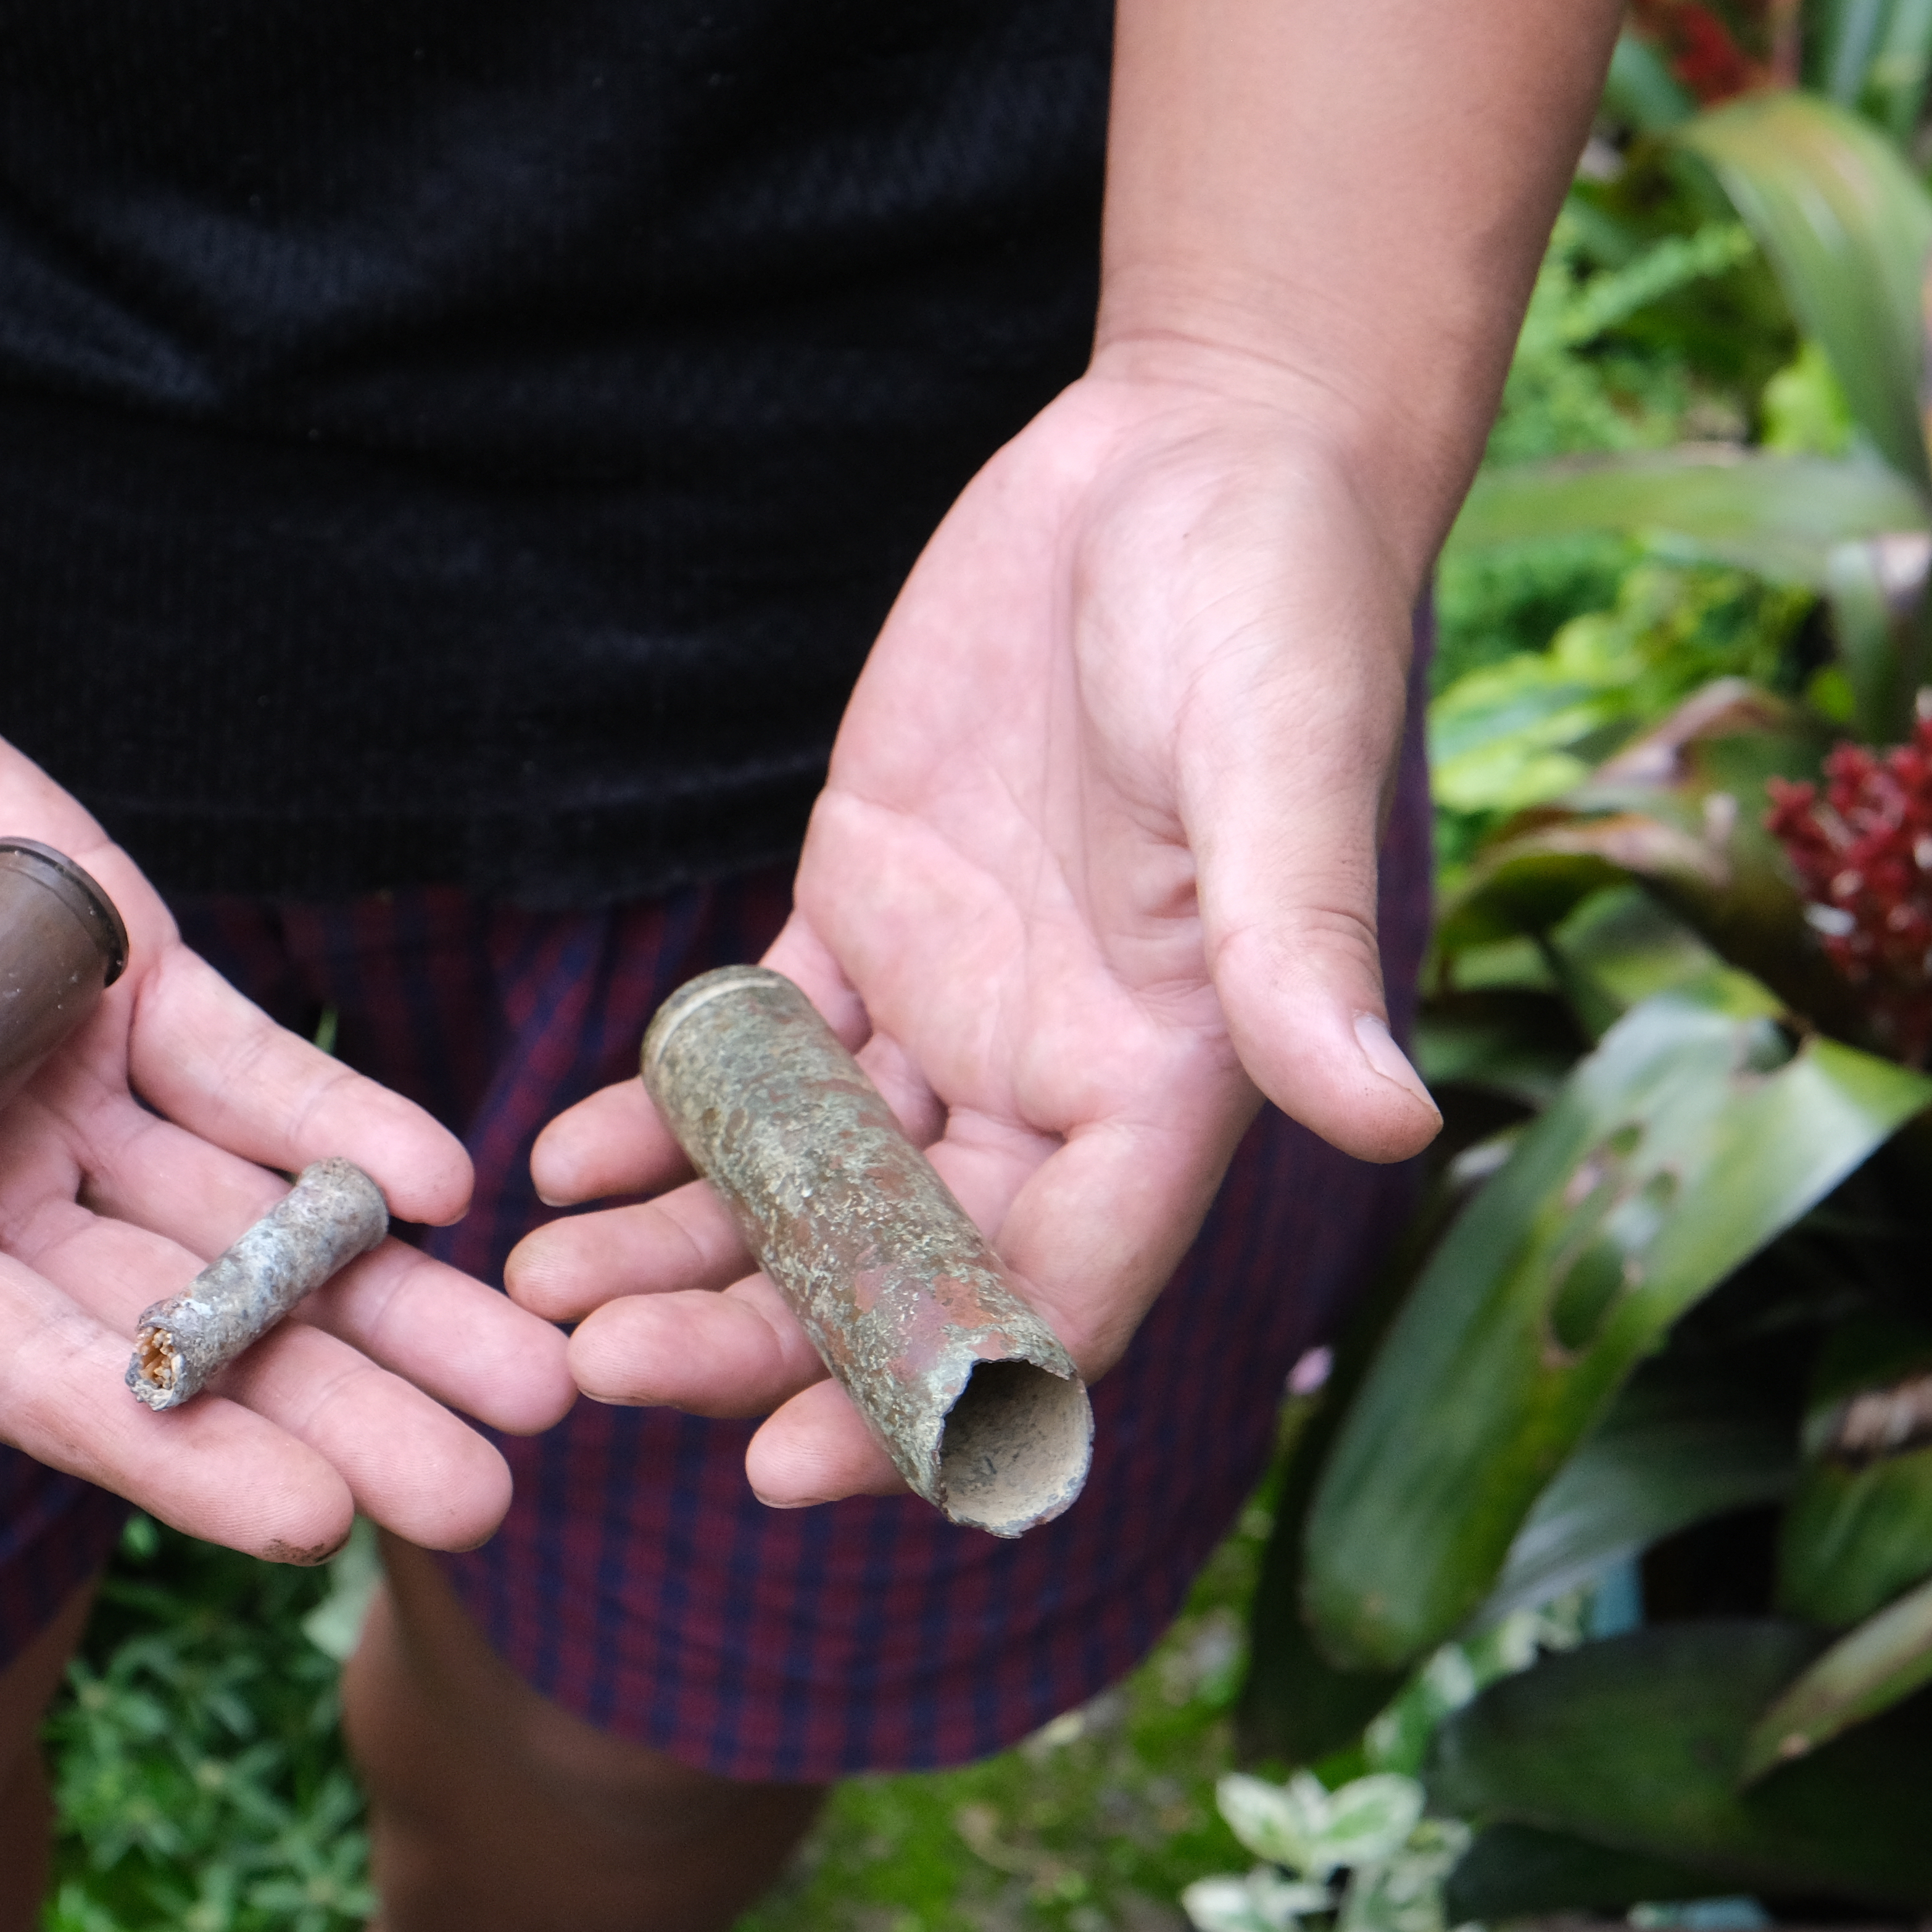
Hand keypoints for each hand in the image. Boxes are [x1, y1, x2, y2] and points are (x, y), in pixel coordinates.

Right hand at [0, 610, 574, 1560]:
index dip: (160, 1442)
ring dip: (382, 1299)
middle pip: (172, 1329)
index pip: (19, 1374)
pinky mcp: (115, 973)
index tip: (303, 1514)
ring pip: (242, 1221)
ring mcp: (57, 1092)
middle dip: (329, 1410)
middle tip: (485, 1494)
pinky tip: (442, 1187)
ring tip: (530, 1378)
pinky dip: (339, 1125)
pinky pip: (246, 1070)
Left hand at [503, 354, 1444, 1506]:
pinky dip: (666, 1113)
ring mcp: (953, 1001)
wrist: (1192, 457)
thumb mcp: (1276, 764)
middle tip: (590, 1367)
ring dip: (681, 1246)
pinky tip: (566, 1157)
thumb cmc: (1269, 604)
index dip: (913, 1399)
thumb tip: (1386, 1113)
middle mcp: (1052, 1073)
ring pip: (804, 1179)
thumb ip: (1296, 950)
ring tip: (545, 1297)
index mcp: (1164, 1082)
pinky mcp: (867, 908)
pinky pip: (756, 1054)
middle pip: (889, 1264)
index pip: (1038, 1299)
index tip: (775, 1473)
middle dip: (744, 1337)